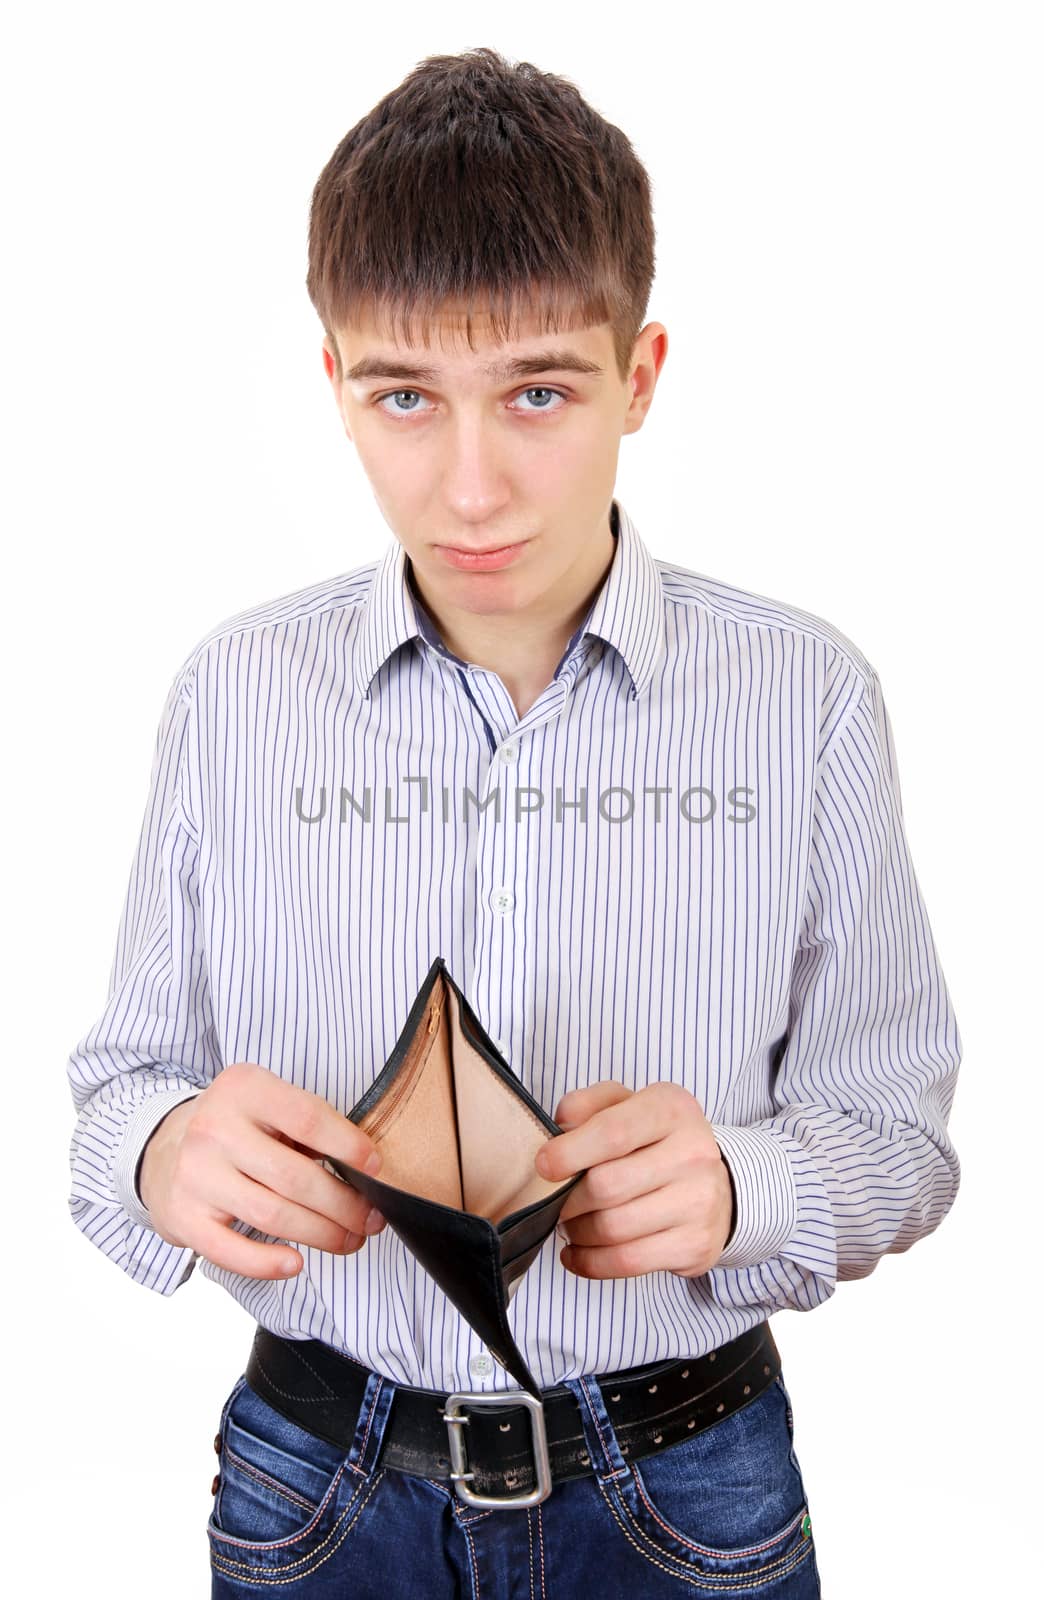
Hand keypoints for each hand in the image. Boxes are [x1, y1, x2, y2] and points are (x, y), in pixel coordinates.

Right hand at [137, 1060, 386, 1279]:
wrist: (163, 1148)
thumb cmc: (235, 1128)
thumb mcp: (266, 1105)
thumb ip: (306, 1126)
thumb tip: (364, 1169)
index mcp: (243, 1088)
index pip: (308, 1118)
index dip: (350, 1147)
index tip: (377, 1168)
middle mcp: (214, 1128)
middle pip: (296, 1176)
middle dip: (344, 1205)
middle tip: (371, 1220)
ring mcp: (195, 1174)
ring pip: (273, 1215)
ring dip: (321, 1234)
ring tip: (348, 1240)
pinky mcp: (183, 1217)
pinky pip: (231, 1251)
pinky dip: (267, 1263)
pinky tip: (296, 1263)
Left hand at [534, 1080, 734, 1280]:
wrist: (716, 1184)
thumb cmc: (655, 1141)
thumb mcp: (625, 1105)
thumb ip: (587, 1105)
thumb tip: (559, 1130)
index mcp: (672, 1110)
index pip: (612, 1133)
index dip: (568, 1153)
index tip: (544, 1165)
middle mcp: (693, 1153)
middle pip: (607, 1186)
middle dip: (568, 1199)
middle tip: (556, 1200)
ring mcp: (699, 1201)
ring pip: (613, 1228)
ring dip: (577, 1231)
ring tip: (569, 1223)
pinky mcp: (696, 1244)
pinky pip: (627, 1262)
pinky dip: (590, 1262)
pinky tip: (575, 1253)